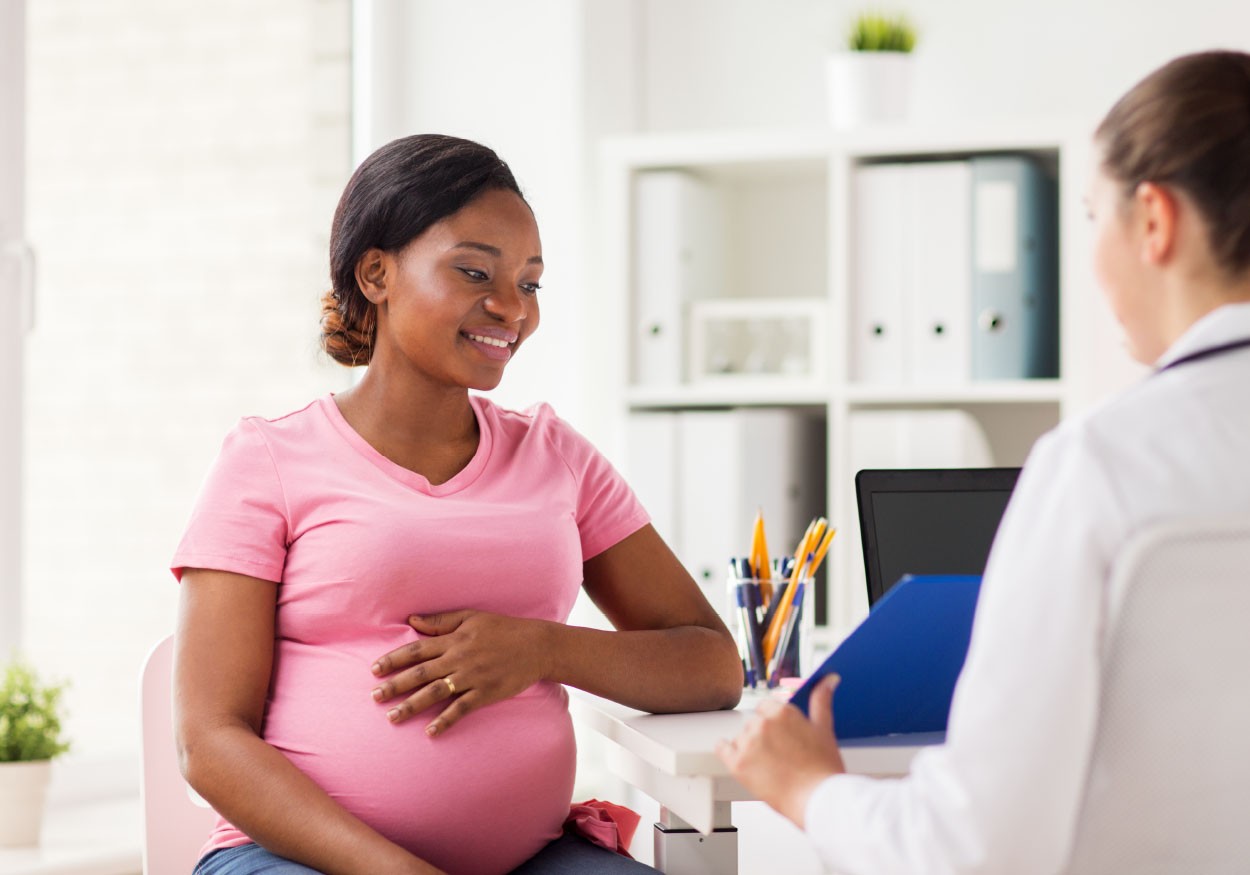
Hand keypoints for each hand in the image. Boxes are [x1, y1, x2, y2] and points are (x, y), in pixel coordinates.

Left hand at [369, 610, 553, 736]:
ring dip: (412, 705)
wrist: (537, 645)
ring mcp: (472, 677)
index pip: (417, 649)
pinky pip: (461, 708)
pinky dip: (445, 720)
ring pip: (436, 692)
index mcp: (454, 639)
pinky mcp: (486, 693)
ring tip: (393, 717)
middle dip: (395, 685)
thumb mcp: (472, 617)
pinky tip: (430, 731)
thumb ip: (441, 621)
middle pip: (420, 673)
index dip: (394, 659)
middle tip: (375, 697)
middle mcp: (459, 658)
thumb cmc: (503, 629)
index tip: (374, 669)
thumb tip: (412, 620)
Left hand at [715, 674, 845, 827]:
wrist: (818, 801)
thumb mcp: (824, 729)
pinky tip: (740, 758)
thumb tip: (828, 679)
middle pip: (754, 723)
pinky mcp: (737, 763)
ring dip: (750, 747)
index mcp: (782, 711)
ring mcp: (748, 743)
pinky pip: (722, 748)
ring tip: (770, 765)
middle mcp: (762, 723)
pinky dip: (727, 751)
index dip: (774, 723)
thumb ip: (821, 700)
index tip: (780, 736)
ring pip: (741, 737)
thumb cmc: (823, 769)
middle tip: (780, 755)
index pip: (766, 707)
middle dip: (763, 736)